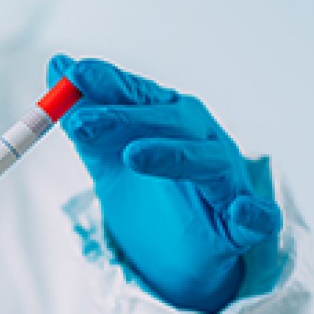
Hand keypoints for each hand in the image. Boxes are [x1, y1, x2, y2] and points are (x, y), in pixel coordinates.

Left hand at [48, 56, 283, 313]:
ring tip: (133, 156)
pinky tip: (241, 211)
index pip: (139, 93)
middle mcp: (201, 140)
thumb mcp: (104, 152)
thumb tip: (57, 64)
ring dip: (173, 156)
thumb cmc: (145, 188)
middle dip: (125, 119)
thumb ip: (83, 113)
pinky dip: (253, 213)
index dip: (109, 83)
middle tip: (81, 125)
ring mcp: (227, 180)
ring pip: (208, 162)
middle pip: (170, 121)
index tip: (73, 75)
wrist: (173, 249)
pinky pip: (256, 217)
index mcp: (168, 117)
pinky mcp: (244, 223)